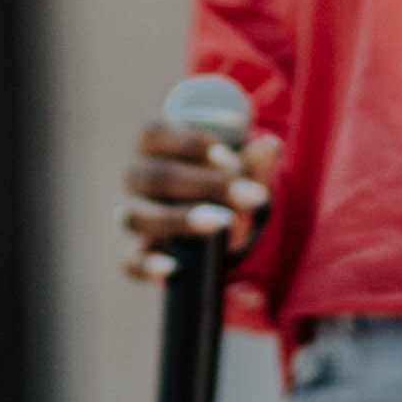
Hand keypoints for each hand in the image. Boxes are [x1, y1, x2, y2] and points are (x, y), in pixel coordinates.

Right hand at [120, 109, 285, 283]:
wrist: (210, 214)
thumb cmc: (220, 176)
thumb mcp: (239, 166)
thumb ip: (252, 159)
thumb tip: (271, 147)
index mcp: (152, 144)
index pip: (155, 134)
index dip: (190, 143)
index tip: (230, 158)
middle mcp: (136, 176)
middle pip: (153, 176)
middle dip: (205, 185)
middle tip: (250, 195)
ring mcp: (135, 214)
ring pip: (137, 217)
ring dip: (179, 220)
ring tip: (223, 222)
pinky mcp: (139, 251)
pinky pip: (130, 261)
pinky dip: (146, 265)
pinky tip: (174, 267)